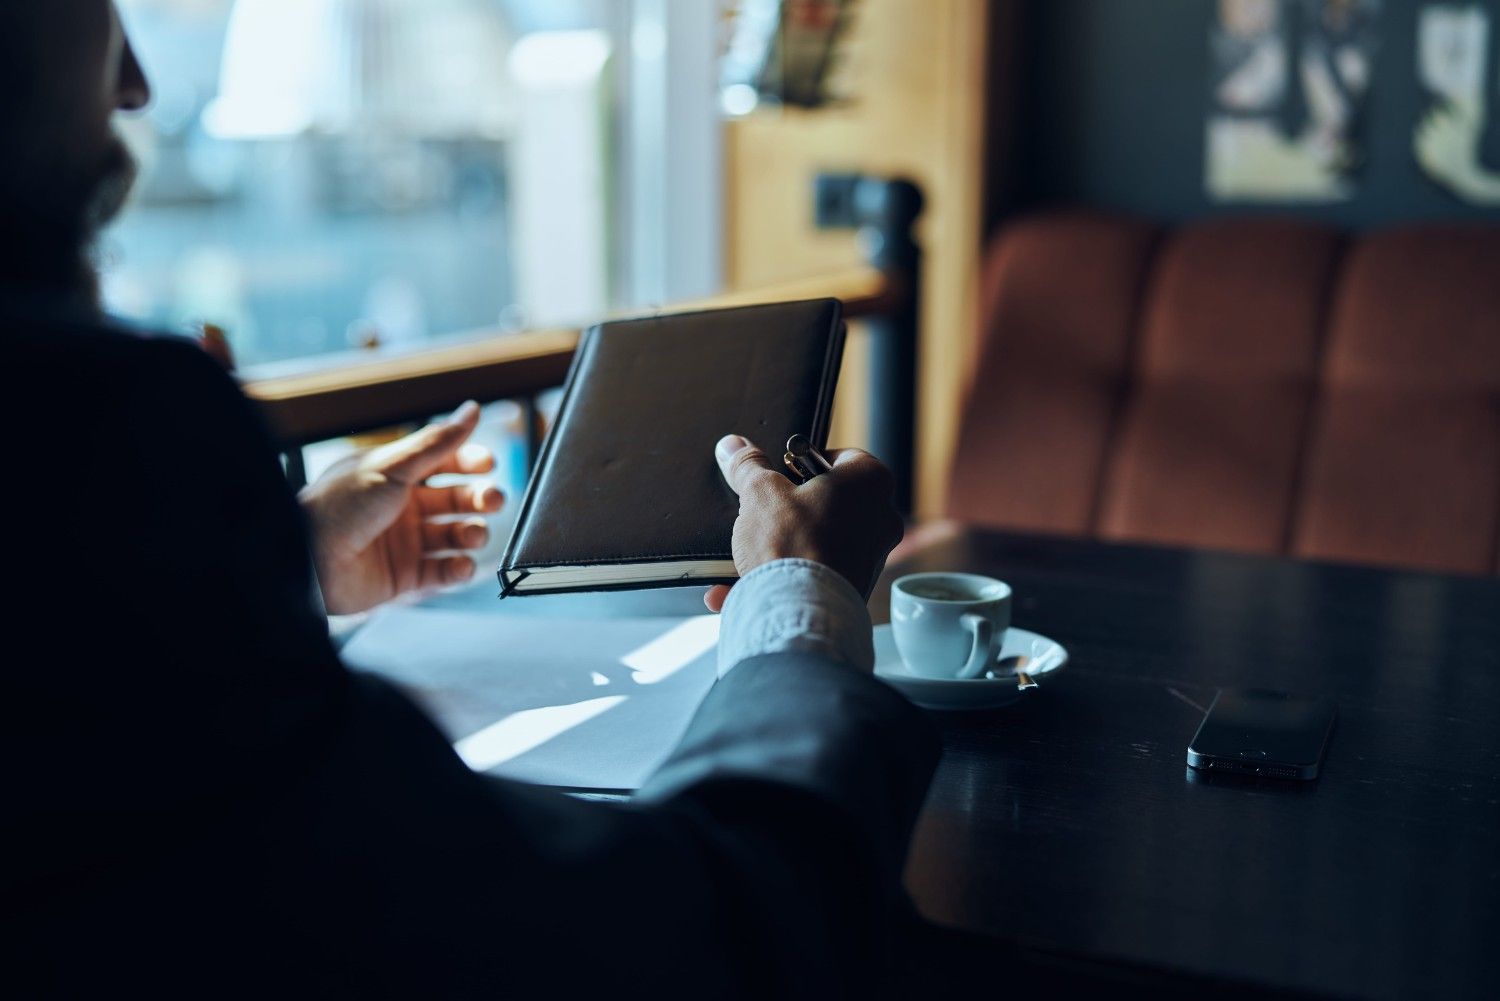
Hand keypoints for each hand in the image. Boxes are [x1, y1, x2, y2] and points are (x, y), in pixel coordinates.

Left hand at [300, 401, 504, 613]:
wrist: (309, 561)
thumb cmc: (340, 507)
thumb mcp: (393, 466)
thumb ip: (438, 442)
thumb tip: (472, 410)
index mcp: (395, 475)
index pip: (444, 463)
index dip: (469, 461)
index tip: (489, 463)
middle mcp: (402, 507)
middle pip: (456, 500)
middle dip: (480, 498)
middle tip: (494, 499)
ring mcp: (405, 543)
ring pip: (455, 535)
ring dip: (473, 533)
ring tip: (473, 534)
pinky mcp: (405, 577)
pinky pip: (444, 572)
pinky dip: (459, 569)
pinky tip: (462, 564)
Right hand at [704, 434, 903, 612]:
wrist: (800, 610)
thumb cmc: (792, 542)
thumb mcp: (760, 493)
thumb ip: (748, 466)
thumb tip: (734, 446)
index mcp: (869, 481)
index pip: (841, 456)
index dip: (805, 461)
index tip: (780, 472)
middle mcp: (881, 519)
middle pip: (829, 502)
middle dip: (790, 508)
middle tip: (762, 510)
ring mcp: (871, 558)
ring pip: (818, 543)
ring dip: (779, 548)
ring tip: (741, 555)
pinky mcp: (854, 590)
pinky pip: (811, 577)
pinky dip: (778, 580)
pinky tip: (732, 589)